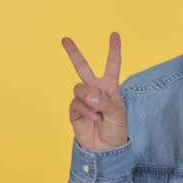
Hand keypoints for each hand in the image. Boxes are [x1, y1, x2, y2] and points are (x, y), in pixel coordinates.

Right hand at [61, 32, 127, 149]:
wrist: (105, 147)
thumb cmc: (116, 128)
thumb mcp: (117, 113)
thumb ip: (104, 102)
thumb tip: (89, 97)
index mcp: (109, 86)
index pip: (112, 65)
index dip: (113, 50)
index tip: (114, 34)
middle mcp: (95, 89)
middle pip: (82, 67)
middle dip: (73, 53)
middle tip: (65, 39)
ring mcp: (83, 99)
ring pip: (79, 88)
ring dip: (88, 98)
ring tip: (97, 111)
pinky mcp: (74, 110)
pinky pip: (75, 103)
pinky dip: (84, 111)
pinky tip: (92, 118)